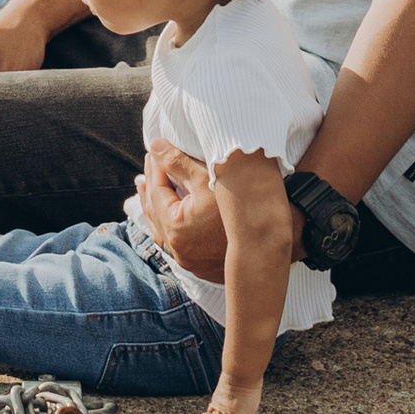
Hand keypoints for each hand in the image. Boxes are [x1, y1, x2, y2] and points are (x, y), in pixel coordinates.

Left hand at [139, 142, 226, 281]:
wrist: (268, 243)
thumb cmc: (239, 206)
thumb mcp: (207, 177)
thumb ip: (176, 161)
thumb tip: (155, 147)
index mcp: (175, 228)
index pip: (157, 190)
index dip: (155, 167)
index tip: (154, 150)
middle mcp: (178, 249)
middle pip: (155, 210)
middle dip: (151, 185)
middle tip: (149, 165)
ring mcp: (188, 261)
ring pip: (162, 230)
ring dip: (155, 206)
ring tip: (146, 188)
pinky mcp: (200, 266)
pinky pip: (174, 243)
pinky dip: (167, 225)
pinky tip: (165, 218)